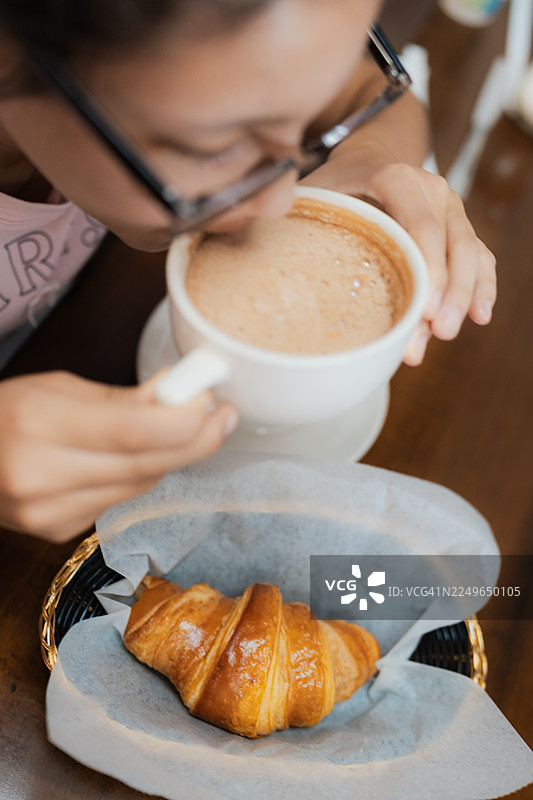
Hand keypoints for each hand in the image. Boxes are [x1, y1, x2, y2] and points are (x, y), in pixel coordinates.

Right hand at [0, 370, 237, 541]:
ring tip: (179, 429)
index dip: (186, 423)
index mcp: (39, 426)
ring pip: (139, 487)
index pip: (132, 433)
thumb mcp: (58, 388)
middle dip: (194, 442)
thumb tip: (183, 394)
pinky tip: (133, 458)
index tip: (218, 408)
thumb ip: (122, 399)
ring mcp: (47, 513)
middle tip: (222, 419)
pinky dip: (138, 478)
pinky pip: (119, 501)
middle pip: (144, 467)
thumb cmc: (7, 413)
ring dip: (169, 458)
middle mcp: (41, 476)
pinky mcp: (57, 533)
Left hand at [300, 161, 496, 363]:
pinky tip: (480, 316)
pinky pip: (480, 257)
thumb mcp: (318, 190)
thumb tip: (275, 264)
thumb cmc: (338, 181)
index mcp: (397, 177)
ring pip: (471, 253)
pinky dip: (482, 286)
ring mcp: (450, 207)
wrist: (369, 157)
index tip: (424, 309)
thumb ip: (304, 217)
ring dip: (464, 296)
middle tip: (436, 333)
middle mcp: (432, 188)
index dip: (427, 267)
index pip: (421, 225)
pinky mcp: (458, 226)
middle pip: (453, 244)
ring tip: (446, 335)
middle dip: (449, 293)